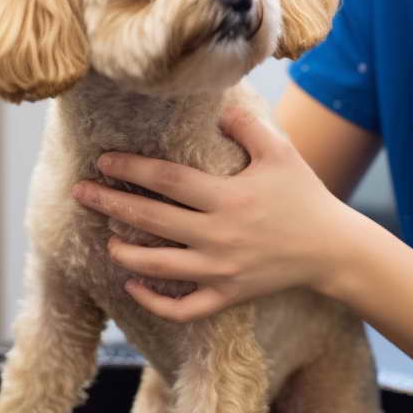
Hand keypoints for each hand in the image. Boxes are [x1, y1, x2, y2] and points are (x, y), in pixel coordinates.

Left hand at [71, 104, 360, 321]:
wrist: (332, 249)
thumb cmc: (304, 195)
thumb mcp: (280, 152)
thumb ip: (246, 126)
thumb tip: (215, 104)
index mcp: (228, 197)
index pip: (167, 180)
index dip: (131, 169)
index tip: (103, 161)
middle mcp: (218, 235)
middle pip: (152, 220)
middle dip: (110, 205)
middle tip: (80, 193)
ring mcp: (221, 270)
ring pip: (158, 266)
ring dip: (125, 253)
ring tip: (107, 238)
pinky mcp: (227, 296)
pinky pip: (183, 308)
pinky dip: (154, 301)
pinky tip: (133, 286)